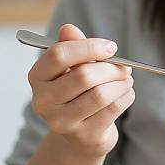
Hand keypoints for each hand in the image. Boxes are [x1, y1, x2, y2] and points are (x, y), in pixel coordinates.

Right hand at [28, 24, 134, 157]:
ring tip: (127, 79)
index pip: (59, 55)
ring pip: (101, 94)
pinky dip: (126, 96)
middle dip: (112, 68)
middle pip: (83, 76)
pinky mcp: (85, 136)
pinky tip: (126, 93)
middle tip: (125, 67)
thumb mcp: (72, 68)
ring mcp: (62, 122)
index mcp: (37, 77)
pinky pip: (114, 109)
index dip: (89, 47)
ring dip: (122, 83)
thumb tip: (69, 28)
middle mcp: (44, 101)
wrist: (81, 136)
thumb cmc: (78, 94)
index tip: (111, 47)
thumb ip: (72, 47)